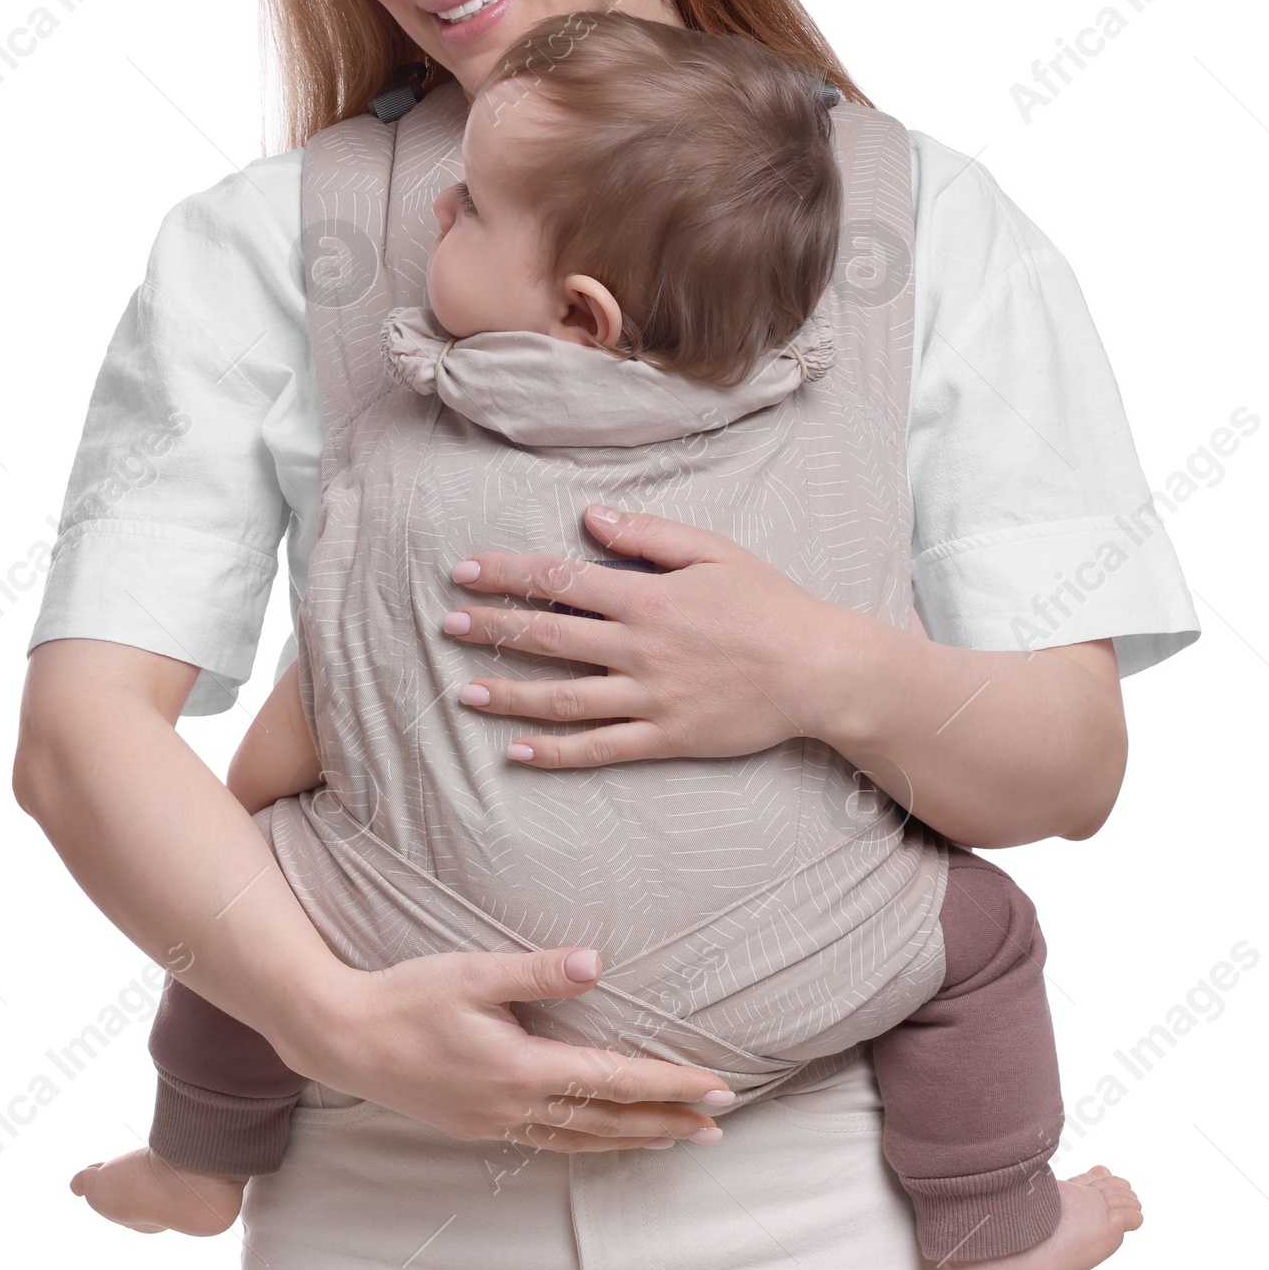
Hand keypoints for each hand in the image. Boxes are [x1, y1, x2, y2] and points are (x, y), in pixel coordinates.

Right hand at [279, 941, 733, 1151]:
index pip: (615, 1081)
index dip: (672, 1085)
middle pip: (608, 1122)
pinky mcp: (476, 1126)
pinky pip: (549, 1144)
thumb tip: (597, 964)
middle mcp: (513, 1106)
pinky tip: (601, 1139)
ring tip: (675, 1140)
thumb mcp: (473, 972)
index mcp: (521, 1069)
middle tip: (718, 1127)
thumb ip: (538, 972)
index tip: (718, 1089)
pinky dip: (589, 1144)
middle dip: (667, 1124)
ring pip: (581, 1142)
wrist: (339, 1038)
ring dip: (633, 1140)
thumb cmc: (405, 996)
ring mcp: (493, 1123)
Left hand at [443, 504, 852, 767]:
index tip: (464, 573)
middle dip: (493, 629)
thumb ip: (648, 535)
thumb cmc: (770, 605)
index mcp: (647, 597)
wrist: (819, 669)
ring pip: (563, 698)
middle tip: (448, 626)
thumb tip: (590, 517)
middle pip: (548, 638)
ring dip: (509, 693)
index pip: (559, 581)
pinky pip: (600, 748)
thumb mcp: (713, 551)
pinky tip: (518, 752)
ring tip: (465, 691)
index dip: (506, 575)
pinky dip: (555, 752)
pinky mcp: (666, 738)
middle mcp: (639, 648)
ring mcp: (650, 697)